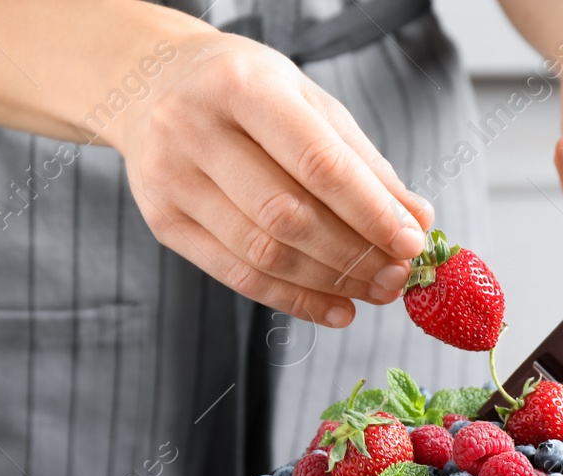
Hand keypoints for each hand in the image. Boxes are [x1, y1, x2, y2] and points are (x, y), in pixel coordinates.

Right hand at [115, 31, 434, 325]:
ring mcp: (170, 179)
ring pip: (262, 254)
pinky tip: (335, 308)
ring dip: (330, 283)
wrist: (147, 81)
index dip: (369, 211)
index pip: (317, 163)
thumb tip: (415, 220)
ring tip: (374, 291)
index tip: (411, 242)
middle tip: (397, 276)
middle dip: (354, 255)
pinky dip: (294, 299)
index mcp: (241, 86)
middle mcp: (195, 129)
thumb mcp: (306, 100)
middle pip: (287, 217)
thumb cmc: (242, 90)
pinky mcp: (162, 222)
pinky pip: (237, 276)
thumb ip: (360, 160)